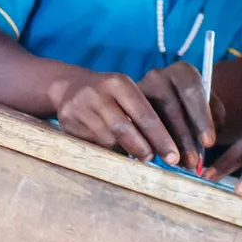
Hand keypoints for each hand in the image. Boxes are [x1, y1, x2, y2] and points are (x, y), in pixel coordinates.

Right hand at [50, 69, 184, 164]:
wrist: (71, 88)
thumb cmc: (112, 98)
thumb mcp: (128, 97)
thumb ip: (144, 118)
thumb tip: (169, 151)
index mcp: (119, 83)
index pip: (145, 115)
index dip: (161, 138)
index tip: (173, 157)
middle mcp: (97, 92)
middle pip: (124, 130)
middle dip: (142, 148)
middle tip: (151, 159)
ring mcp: (79, 106)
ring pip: (108, 140)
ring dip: (122, 150)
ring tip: (126, 147)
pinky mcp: (67, 121)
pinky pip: (92, 145)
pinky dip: (104, 150)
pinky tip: (106, 143)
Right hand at [136, 61, 219, 172]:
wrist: (153, 105)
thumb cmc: (187, 111)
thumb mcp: (204, 109)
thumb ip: (213, 118)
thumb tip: (207, 139)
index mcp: (181, 72)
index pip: (191, 90)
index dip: (200, 117)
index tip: (208, 143)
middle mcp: (156, 76)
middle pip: (169, 106)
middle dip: (182, 138)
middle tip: (192, 162)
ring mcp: (133, 87)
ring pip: (145, 117)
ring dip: (160, 143)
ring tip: (173, 162)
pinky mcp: (116, 103)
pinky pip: (127, 125)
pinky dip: (139, 143)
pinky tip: (149, 155)